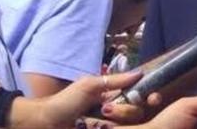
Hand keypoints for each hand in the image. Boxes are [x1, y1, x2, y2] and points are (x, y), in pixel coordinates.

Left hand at [16, 72, 141, 128]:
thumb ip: (115, 80)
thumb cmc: (64, 102)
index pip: (139, 98)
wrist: (42, 123)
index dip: (149, 98)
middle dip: (125, 112)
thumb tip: (141, 72)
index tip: (153, 99)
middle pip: (135, 114)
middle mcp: (113, 112)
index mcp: (112, 96)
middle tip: (105, 111)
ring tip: (97, 124)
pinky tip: (94, 127)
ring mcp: (107, 127)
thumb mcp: (89, 86)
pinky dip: (108, 128)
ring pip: (126, 126)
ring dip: (116, 123)